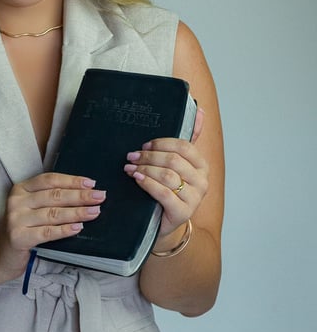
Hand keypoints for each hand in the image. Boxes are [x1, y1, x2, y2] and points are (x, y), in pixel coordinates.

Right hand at [0, 172, 105, 277]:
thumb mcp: (31, 208)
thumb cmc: (22, 229)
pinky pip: (47, 232)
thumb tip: (83, 193)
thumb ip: (49, 199)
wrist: (0, 254)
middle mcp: (17, 201)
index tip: (91, 183)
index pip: (50, 180)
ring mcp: (16, 219)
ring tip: (94, 211)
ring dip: (77, 212)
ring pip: (53, 213)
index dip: (71, 181)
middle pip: (54, 196)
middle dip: (80, 196)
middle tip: (100, 196)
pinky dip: (64, 230)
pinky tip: (78, 228)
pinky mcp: (18, 237)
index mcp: (21, 189)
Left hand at [123, 108, 208, 236]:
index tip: (144, 145)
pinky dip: (147, 183)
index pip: (183, 146)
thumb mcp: (176, 164)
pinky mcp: (182, 212)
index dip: (161, 143)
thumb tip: (199, 110)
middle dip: (149, 157)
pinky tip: (137, 179)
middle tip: (131, 156)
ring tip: (129, 168)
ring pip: (167, 175)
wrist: (162, 222)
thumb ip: (187, 138)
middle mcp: (202, 182)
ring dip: (145, 169)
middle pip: (173, 160)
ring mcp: (194, 198)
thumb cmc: (168, 189)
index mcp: (201, 166)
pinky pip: (163, 193)